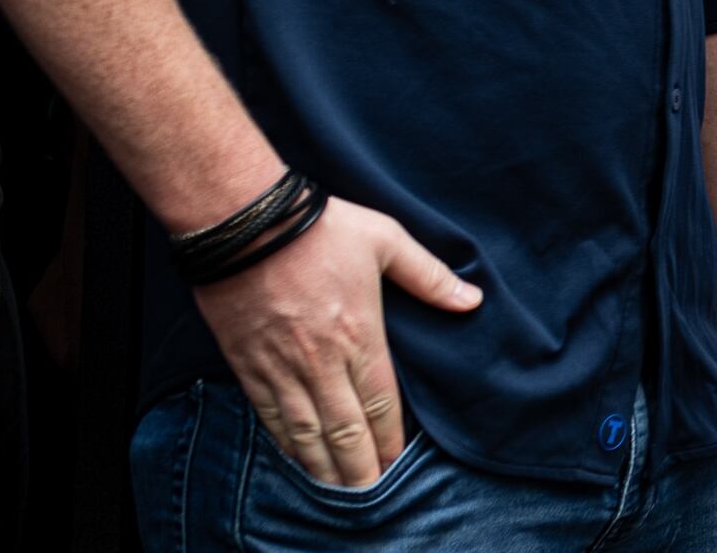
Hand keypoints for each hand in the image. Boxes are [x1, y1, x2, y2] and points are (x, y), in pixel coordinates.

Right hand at [192, 196, 482, 486]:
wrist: (245, 222)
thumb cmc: (321, 228)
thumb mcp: (387, 240)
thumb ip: (429, 276)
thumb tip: (471, 299)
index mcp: (361, 335)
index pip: (380, 403)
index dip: (390, 439)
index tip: (398, 462)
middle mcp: (321, 360)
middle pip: (344, 430)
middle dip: (359, 466)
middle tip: (372, 493)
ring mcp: (281, 366)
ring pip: (305, 431)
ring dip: (322, 465)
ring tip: (338, 489)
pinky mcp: (247, 364)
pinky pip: (267, 415)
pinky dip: (284, 442)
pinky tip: (295, 457)